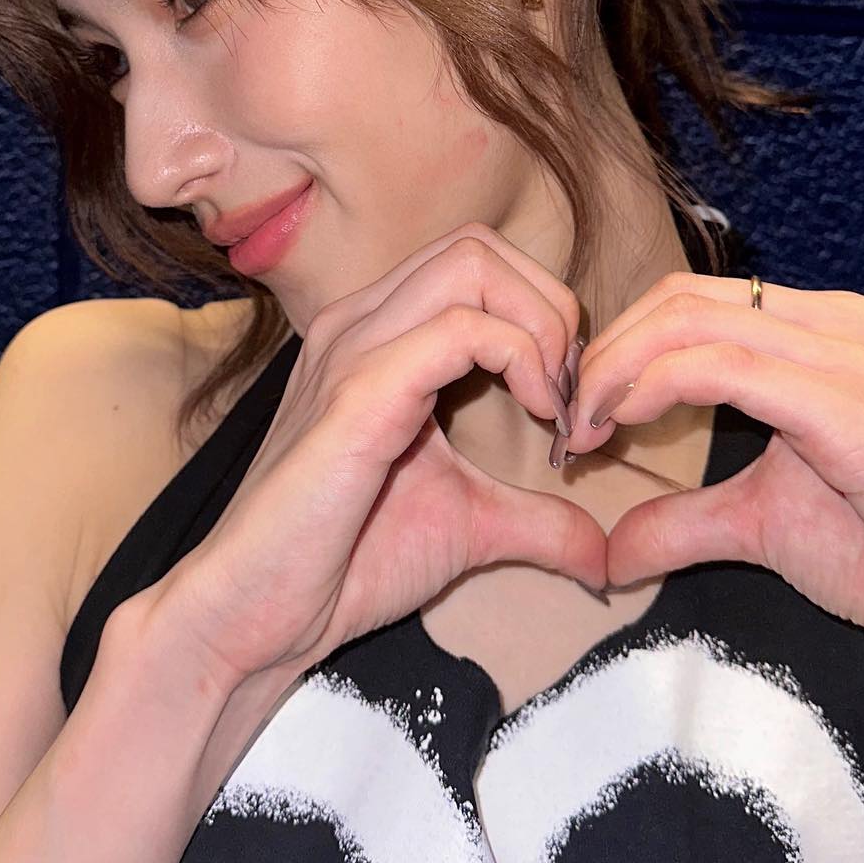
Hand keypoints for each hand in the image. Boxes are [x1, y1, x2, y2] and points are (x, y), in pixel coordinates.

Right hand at [151, 224, 607, 690]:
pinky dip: (522, 360)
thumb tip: (606, 553)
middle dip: (550, 308)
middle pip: (479, 246)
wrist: (257, 616)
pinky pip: (461, 328)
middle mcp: (358, 323)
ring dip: (541, 327)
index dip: (543, 314)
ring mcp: (352, 350)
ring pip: (473, 265)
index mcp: (375, 336)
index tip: (568, 400)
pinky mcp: (356, 393)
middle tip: (569, 396)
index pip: (476, 261)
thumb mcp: (468, 525)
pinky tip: (537, 420)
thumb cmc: (342, 563)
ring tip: (556, 406)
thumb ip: (538, 520)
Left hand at [564, 271, 863, 696]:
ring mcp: (860, 359)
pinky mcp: (860, 410)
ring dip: (617, 373)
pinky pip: (728, 370)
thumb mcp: (765, 525)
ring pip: (694, 323)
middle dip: (605, 355)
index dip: (619, 346)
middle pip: (682, 300)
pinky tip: (623, 430)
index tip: (578, 414)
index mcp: (834, 329)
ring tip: (584, 431)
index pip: (694, 300)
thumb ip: (686, 522)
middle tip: (567, 421)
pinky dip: (655, 390)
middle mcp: (850, 323)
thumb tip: (607, 551)